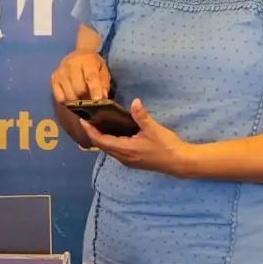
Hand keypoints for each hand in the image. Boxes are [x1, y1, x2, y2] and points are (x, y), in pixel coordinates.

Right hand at [51, 49, 110, 103]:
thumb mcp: (103, 70)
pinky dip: (67, 101)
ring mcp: (60, 72)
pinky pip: (59, 97)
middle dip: (86, 97)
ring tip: (82, 97)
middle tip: (90, 98)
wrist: (79, 55)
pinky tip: (72, 97)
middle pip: (79, 88)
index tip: (97, 100)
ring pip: (69, 95)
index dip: (95, 89)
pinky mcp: (53, 79)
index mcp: (87, 60)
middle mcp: (71, 64)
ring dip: (77, 101)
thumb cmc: (93, 65)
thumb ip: (104, 83)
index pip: (90, 76)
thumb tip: (102, 97)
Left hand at [80, 100, 195, 177]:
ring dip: (102, 139)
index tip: (83, 120)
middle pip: (102, 146)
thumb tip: (135, 101)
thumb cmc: (166, 146)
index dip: (90, 131)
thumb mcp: (154, 129)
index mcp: (125, 149)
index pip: (101, 141)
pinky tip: (114, 133)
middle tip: (88, 119)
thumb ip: (142, 116)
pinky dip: (110, 142)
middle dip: (93, 134)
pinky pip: (116, 151)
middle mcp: (123, 157)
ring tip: (98, 125)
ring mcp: (128, 161)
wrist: (179, 162)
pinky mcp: (133, 161)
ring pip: (109, 150)